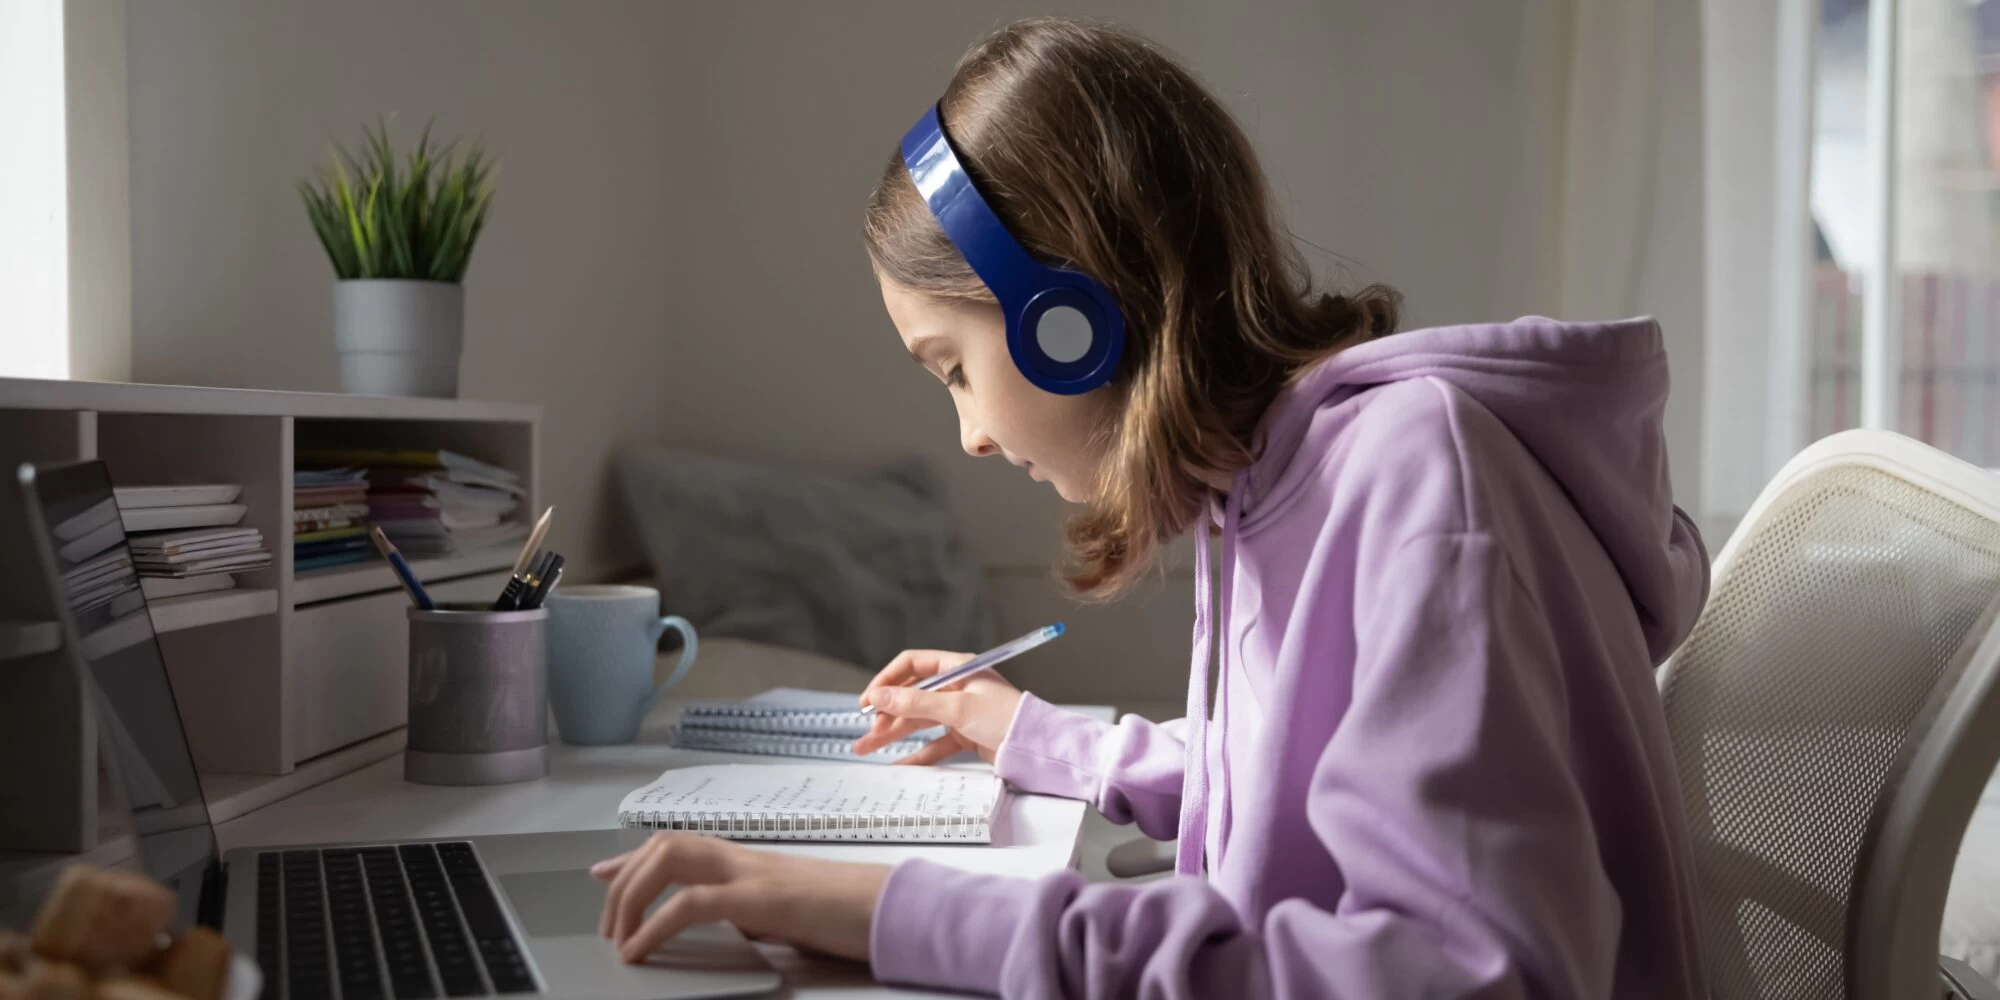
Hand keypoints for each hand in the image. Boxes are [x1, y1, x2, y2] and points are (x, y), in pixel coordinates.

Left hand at [593, 834, 888, 962]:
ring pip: (670, 859)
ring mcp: (751, 873)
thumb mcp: (786, 915)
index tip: (602, 873)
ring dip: (632, 897)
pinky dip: (656, 926)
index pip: (679, 845)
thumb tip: (729, 927)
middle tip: (607, 925)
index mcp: (749, 862)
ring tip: (619, 937)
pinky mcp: (760, 897)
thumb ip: (752, 913)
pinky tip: (640, 950)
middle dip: (624, 881)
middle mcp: (744, 858)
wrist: (891, 909)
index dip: (633, 858)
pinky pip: (691, 903)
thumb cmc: (846, 914)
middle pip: (665, 845)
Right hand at [852, 649, 1022, 763]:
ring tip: (867, 748)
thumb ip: (915, 703)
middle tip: (865, 732)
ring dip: (894, 733)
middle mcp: (957, 687)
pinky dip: (917, 752)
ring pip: (919, 720)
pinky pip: (934, 742)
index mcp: (958, 668)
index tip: (868, 700)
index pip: (913, 665)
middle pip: (912, 696)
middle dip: (886, 714)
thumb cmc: (1008, 718)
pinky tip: (899, 762)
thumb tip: (879, 697)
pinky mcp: (965, 734)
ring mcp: (960, 711)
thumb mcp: (958, 708)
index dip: (887, 681)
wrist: (1038, 748)